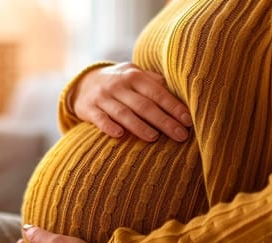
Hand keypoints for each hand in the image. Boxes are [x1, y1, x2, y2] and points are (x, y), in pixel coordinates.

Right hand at [71, 62, 191, 141]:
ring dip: (139, 126)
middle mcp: (118, 85)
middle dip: (164, 121)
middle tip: (180, 136)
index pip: (157, 93)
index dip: (173, 107)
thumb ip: (154, 81)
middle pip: (144, 105)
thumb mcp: (135, 74)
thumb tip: (179, 91)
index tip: (188, 121)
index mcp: (134, 76)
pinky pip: (99, 118)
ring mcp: (102, 97)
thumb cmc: (120, 82)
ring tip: (154, 138)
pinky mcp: (88, 108)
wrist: (84, 82)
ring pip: (123, 113)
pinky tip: (120, 135)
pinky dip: (109, 126)